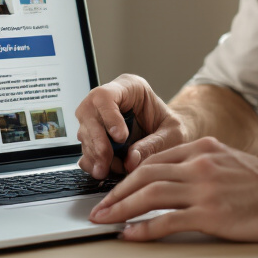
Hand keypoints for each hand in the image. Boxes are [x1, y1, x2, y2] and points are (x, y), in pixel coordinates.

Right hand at [74, 74, 190, 178]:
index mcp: (129, 87)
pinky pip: (86, 148)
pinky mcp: (95, 136)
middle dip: (97, 141)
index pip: (106, 96)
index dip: (108, 117)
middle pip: (88, 114)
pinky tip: (104, 169)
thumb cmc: (172, 127)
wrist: (171, 136)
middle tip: (107, 161)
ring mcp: (99, 118)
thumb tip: (130, 160)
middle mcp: (109, 101)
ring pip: (85, 133)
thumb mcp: (172, 134)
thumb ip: (153, 145)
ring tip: (111, 169)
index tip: (120, 138)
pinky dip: (92, 162)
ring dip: (95, 155)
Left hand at [87, 137, 257, 241]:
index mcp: (203, 149)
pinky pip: (168, 220)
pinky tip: (130, 235)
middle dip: (116, 193)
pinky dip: (144, 228)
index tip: (113, 191)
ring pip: (150, 194)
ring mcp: (205, 188)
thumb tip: (172, 183)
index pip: (153, 160)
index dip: (127, 177)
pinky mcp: (212, 214)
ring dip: (121, 208)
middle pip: (144, 174)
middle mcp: (200, 164)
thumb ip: (202, 166)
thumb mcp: (231, 163)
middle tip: (98, 209)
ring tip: (104, 221)